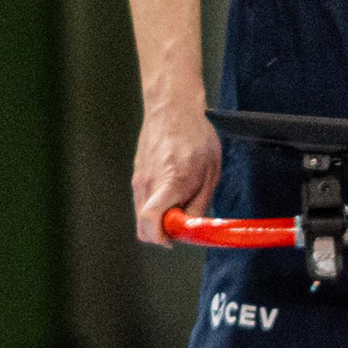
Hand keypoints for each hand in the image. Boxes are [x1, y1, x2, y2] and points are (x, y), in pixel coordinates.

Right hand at [132, 101, 221, 245]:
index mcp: (168, 184)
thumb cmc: (196, 137)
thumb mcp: (210, 174)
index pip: (150, 223)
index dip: (163, 238)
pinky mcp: (136, 176)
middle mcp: (147, 185)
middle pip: (143, 228)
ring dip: (160, 218)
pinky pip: (143, 202)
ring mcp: (138, 180)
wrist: (173, 109)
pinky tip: (173, 190)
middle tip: (183, 221)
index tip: (179, 235)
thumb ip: (199, 205)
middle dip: (163, 233)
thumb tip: (191, 229)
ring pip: (142, 216)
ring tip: (181, 200)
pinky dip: (156, 206)